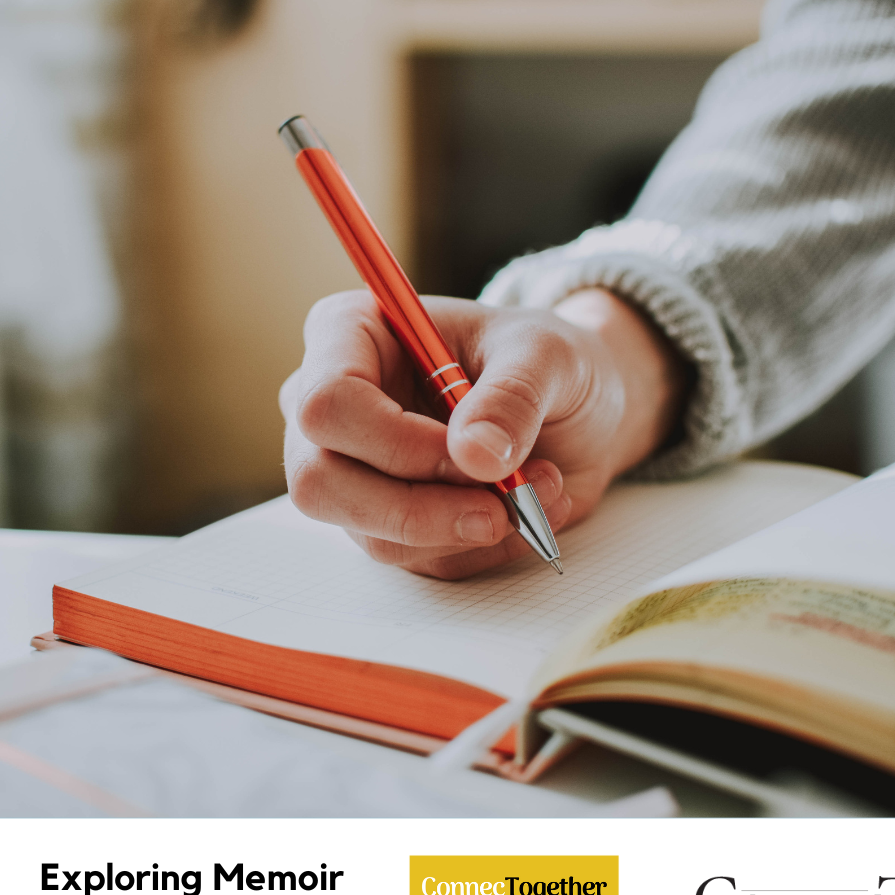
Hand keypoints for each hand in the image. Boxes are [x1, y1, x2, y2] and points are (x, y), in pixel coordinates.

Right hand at [280, 287, 684, 578]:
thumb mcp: (547, 355)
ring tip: (539, 487)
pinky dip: (482, 545)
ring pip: (372, 533)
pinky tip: (527, 508)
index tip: (472, 453)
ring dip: (466, 527)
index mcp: (350, 334)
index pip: (327, 403)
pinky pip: (418, 559)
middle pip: (320, 482)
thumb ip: (513, 396)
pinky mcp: (386, 522)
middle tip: (501, 504)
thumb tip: (476, 456)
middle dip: (419, 508)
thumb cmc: (545, 361)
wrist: (575, 407)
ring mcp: (352, 471)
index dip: (395, 442)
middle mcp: (334, 407)